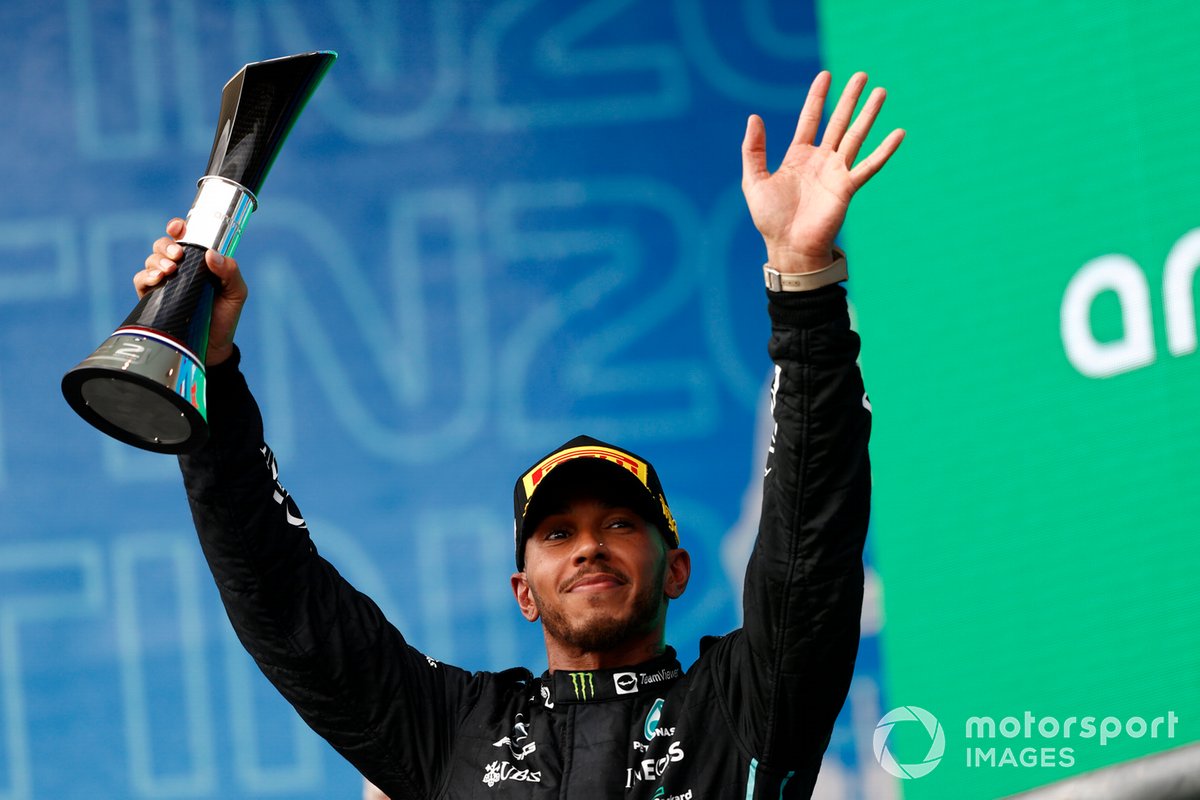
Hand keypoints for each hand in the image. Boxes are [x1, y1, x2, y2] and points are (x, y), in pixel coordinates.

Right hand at [135, 217, 247, 366]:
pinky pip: (141, 280)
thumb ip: (230, 271)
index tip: (178, 228)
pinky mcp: (151, 299)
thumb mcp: (236, 292)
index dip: (178, 228)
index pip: (183, 237)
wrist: (213, 347)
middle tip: (178, 256)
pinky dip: (146, 276)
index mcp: (198, 261)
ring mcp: (164, 283)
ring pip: (151, 260)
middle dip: (167, 246)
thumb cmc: (225, 316)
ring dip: (158, 260)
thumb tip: (211, 254)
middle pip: (163, 245)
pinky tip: (157, 280)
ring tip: (170, 270)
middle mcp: (179, 269)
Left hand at [742, 71, 904, 273]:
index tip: (826, 75)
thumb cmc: (770, 219)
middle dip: (849, 98)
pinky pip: (869, 165)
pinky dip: (884, 150)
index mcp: (798, 156)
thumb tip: (754, 117)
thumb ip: (753, 150)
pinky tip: (898, 133)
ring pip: (855, 136)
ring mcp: (835, 172)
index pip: (810, 119)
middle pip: (837, 121)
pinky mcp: (847, 187)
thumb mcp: (754, 181)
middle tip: (862, 75)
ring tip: (881, 92)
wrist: (788, 247)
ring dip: (868, 114)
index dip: (817, 97)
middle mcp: (820, 160)